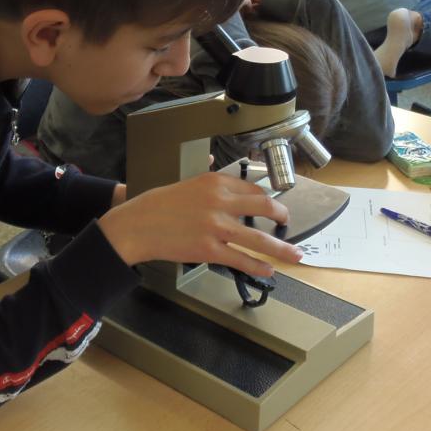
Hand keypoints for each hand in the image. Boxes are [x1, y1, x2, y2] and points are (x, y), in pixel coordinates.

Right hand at [97, 172, 302, 278]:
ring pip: (259, 239)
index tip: (272, 205)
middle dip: (282, 216)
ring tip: (295, 255)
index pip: (251, 188)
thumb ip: (205, 178)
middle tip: (287, 222)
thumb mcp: (184, 182)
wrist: (135, 226)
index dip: (267, 198)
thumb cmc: (155, 205)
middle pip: (264, 207)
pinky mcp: (209, 250)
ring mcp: (216, 227)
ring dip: (281, 249)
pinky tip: (268, 270)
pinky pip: (241, 259)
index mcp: (214, 181)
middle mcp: (220, 202)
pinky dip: (258, 266)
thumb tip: (213, 160)